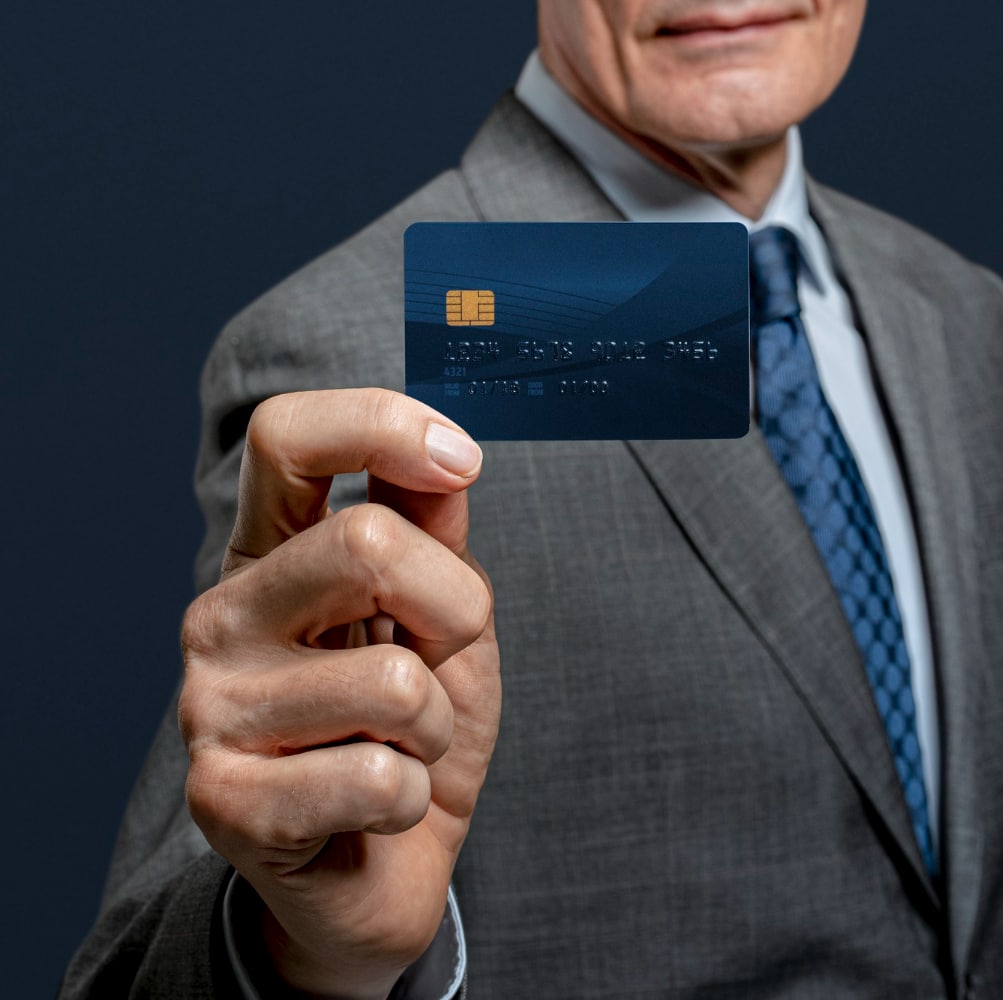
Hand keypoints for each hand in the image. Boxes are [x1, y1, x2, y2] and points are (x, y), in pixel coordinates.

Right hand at [179, 389, 500, 998]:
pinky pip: (380, 777)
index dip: (380, 424)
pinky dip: (412, 798)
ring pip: (395, 679)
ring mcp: (210, 706)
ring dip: (436, 727)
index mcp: (272, 555)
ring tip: (398, 749)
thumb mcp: (443, 621)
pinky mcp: (223, 800)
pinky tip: (374, 807)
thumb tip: (446, 453)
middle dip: (455, 610)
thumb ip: (435, 537)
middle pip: (366, 543)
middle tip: (441, 663)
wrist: (384, 869)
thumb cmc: (414, 733)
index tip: (461, 459)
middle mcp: (223, 615)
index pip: (285, 435)